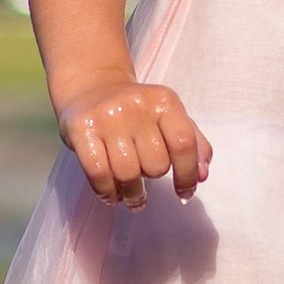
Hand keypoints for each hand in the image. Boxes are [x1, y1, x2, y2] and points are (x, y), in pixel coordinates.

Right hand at [58, 79, 211, 208]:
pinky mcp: (82, 129)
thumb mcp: (169, 117)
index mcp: (164, 101)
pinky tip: (112, 196)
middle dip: (153, 176)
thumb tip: (202, 175)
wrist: (91, 87)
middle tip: (145, 174)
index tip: (184, 192)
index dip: (187, 175)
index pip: (184, 144)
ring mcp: (108, 117)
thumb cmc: (137, 112)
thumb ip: (193, 144)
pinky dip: (107, 192)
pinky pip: (98, 174)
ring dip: (132, 194)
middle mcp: (137, 105)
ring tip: (132, 196)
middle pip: (155, 165)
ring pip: (128, 174)